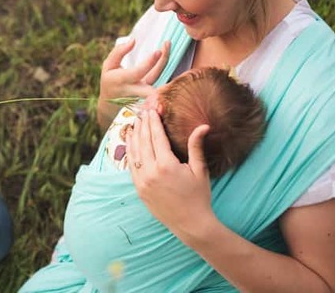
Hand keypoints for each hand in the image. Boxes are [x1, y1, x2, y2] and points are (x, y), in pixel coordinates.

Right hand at [100, 38, 169, 100]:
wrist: (111, 103)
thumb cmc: (110, 80)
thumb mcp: (108, 65)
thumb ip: (118, 52)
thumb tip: (133, 40)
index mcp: (122, 81)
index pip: (138, 72)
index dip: (149, 62)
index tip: (158, 50)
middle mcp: (136, 87)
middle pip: (153, 77)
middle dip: (162, 63)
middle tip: (166, 44)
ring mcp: (145, 91)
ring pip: (159, 74)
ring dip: (165, 60)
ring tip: (167, 44)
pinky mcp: (151, 91)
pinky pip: (160, 77)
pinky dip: (163, 64)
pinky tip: (166, 51)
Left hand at [126, 109, 214, 239]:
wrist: (190, 224)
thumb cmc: (199, 196)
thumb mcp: (200, 170)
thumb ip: (197, 146)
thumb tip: (204, 125)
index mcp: (167, 165)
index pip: (156, 136)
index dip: (154, 121)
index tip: (152, 109)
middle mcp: (151, 172)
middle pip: (144, 141)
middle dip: (143, 124)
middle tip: (143, 111)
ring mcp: (142, 181)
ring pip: (134, 152)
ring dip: (134, 135)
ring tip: (135, 122)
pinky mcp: (138, 188)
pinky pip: (131, 165)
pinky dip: (130, 151)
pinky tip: (130, 141)